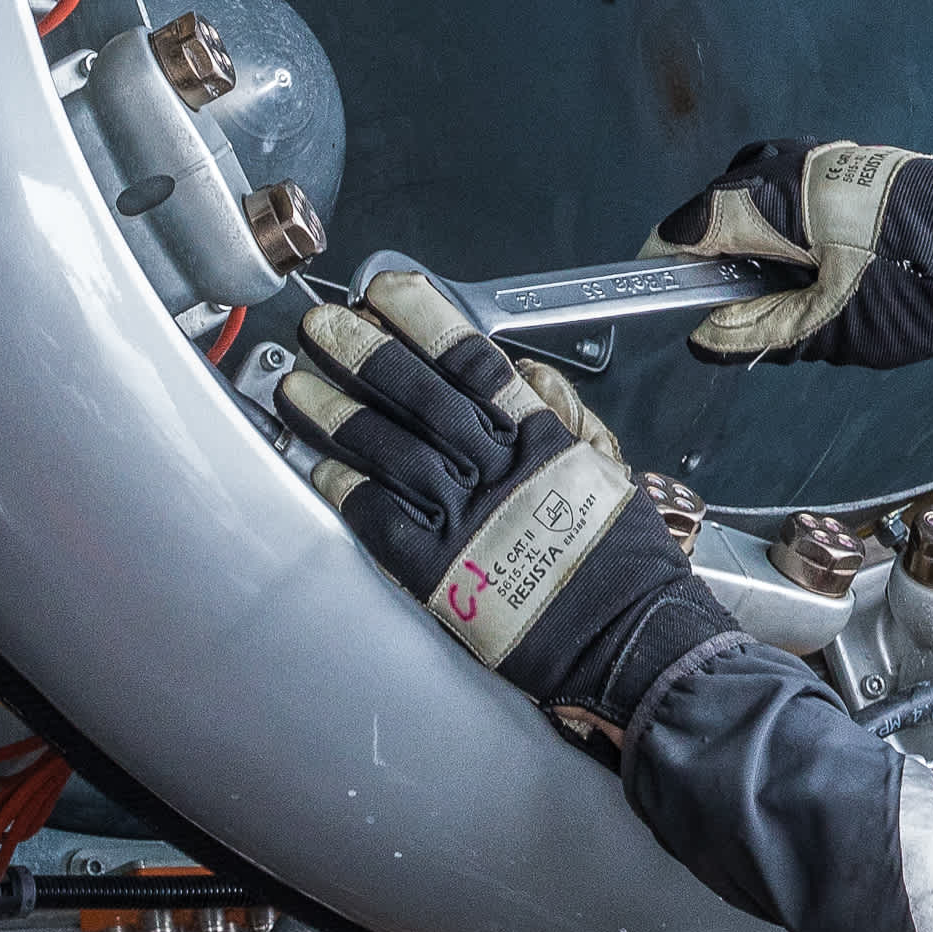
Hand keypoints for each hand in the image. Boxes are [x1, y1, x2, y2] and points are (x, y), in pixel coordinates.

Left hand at [279, 268, 734, 735]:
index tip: (388, 293)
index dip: (424, 320)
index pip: (473, 362)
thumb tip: (524, 376)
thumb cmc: (628, 566)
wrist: (635, 638)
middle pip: (420, 394)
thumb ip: (562, 421)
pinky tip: (319, 464)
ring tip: (297, 387)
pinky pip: (382, 519)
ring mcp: (468, 519)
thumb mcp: (607, 473)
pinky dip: (347, 488)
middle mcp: (500, 469)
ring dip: (337, 414)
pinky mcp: (443, 572)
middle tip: (323, 326)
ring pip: (391, 448)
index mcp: (542, 440)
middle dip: (364, 352)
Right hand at [643, 140, 932, 375]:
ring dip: (751, 228)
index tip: (653, 279)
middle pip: (725, 199)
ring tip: (768, 281)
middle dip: (712, 244)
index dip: (669, 255)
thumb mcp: (832, 329)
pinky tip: (811, 258)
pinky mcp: (861, 164)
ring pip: (762, 186)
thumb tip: (709, 337)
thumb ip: (759, 332)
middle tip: (715, 294)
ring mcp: (833, 159)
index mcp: (784, 201)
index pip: (698, 221)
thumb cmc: (926, 288)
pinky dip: (787, 216)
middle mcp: (802, 166)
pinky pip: (801, 182)